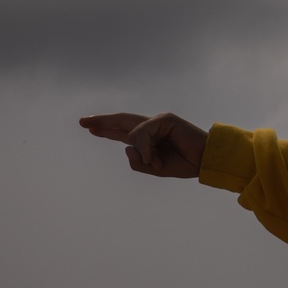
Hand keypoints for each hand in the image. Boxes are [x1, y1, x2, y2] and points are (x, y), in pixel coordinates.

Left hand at [80, 112, 208, 177]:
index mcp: (150, 139)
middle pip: (121, 121)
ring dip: (140, 151)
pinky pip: (142, 133)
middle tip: (82, 122)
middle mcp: (152, 128)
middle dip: (102, 122)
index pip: (123, 132)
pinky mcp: (164, 119)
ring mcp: (158, 121)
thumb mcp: (154, 168)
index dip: (106, 130)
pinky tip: (154, 157)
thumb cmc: (185, 164)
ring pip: (131, 133)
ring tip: (154, 162)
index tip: (89, 128)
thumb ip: (137, 161)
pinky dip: (145, 146)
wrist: (206, 161)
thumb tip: (127, 146)